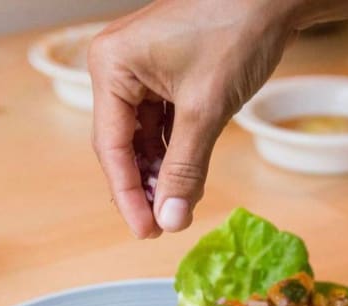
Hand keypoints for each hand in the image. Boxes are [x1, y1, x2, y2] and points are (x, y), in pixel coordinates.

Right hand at [88, 0, 298, 237]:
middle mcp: (118, 67)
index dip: (128, 195)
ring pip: (144, 137)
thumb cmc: (236, 32)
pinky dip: (176, 151)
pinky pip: (162, 122)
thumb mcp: (206, 109)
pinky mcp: (165, 74)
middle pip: (123, 143)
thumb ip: (185, 167)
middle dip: (147, 185)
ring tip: (180, 206)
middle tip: (163, 226)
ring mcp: (141, 70)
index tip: (146, 231)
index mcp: (112, 67)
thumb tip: (171, 218)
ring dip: (163, 172)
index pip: (111, 146)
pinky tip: (189, 178)